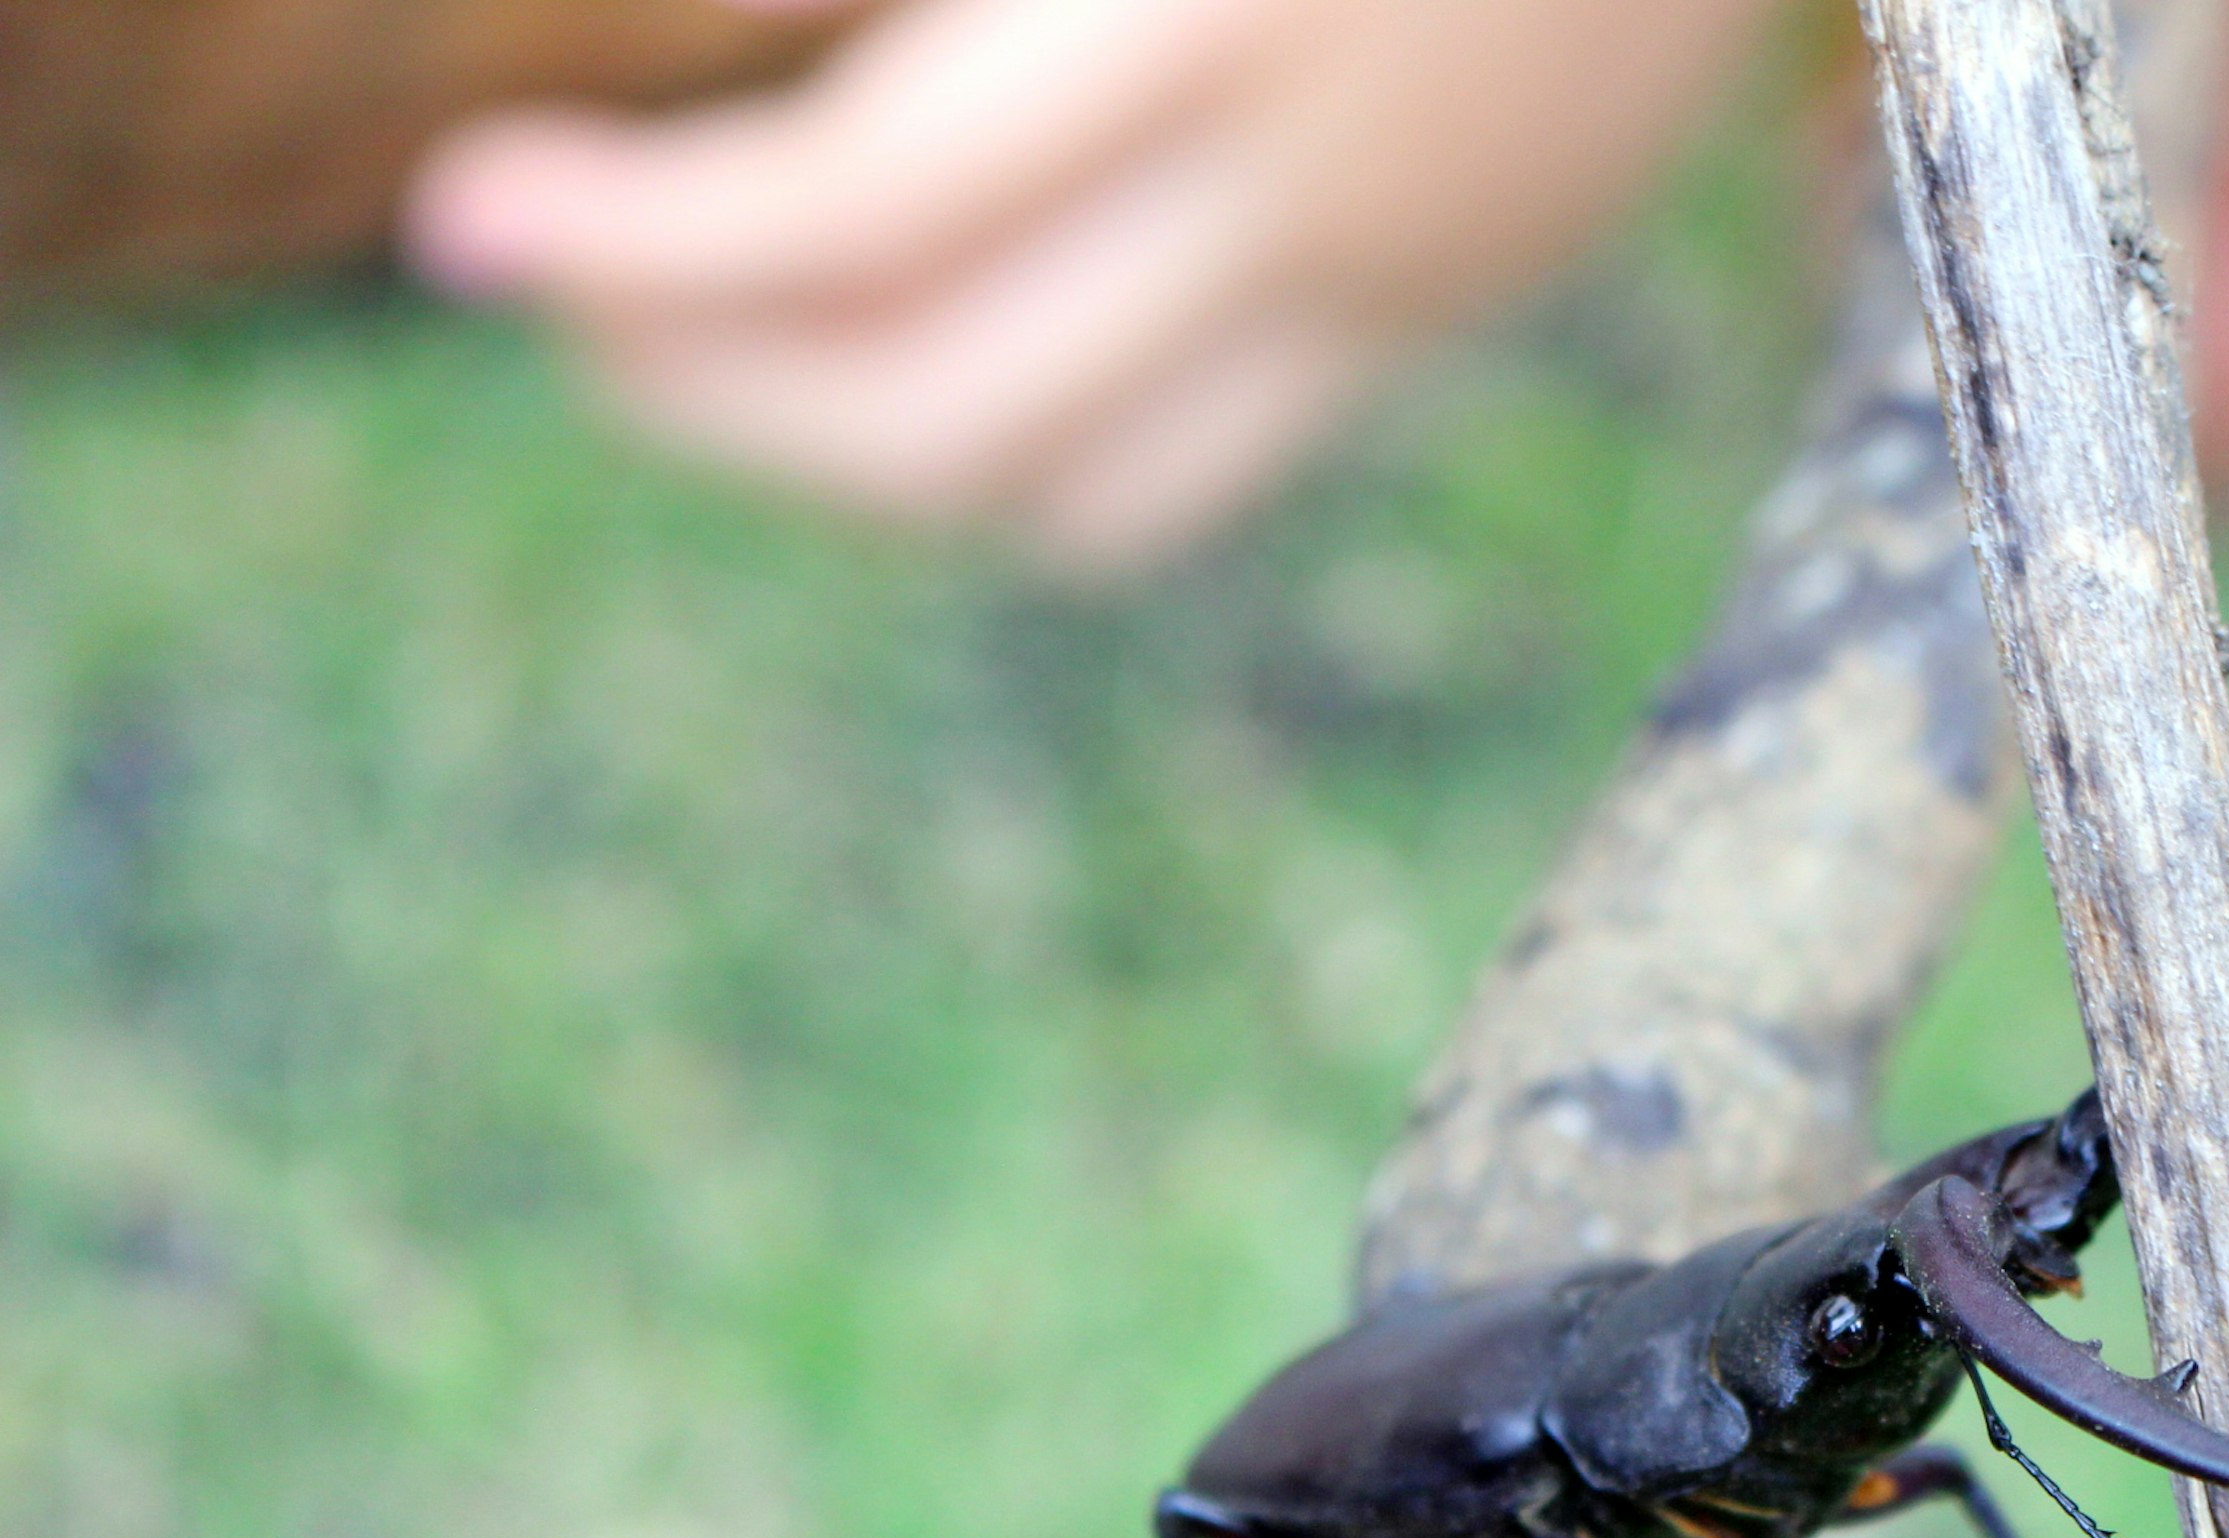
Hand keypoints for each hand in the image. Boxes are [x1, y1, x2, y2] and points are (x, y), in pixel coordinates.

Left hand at [405, 0, 1786, 573]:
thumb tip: (776, 71)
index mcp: (1214, 14)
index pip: (867, 221)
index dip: (643, 245)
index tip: (476, 222)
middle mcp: (1310, 187)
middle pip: (951, 422)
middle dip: (712, 391)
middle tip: (567, 294)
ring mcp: (1398, 275)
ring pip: (1074, 492)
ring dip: (857, 456)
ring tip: (718, 349)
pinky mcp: (1446, 300)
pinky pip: (1197, 460)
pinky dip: (1022, 444)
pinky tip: (924, 336)